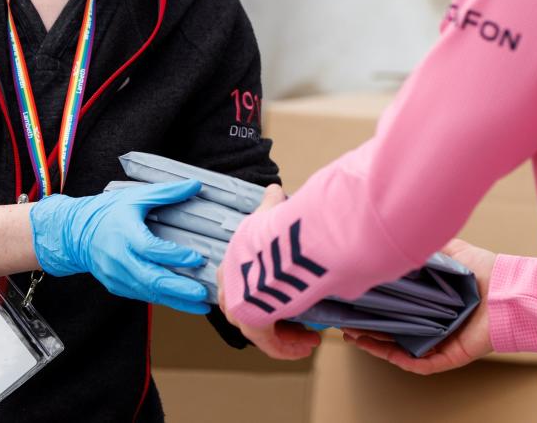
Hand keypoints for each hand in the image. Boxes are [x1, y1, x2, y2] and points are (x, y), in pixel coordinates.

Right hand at [30, 180, 210, 312]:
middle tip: (202, 293)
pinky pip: (143, 295)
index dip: (174, 255)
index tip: (197, 258)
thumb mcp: (136, 197)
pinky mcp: (117, 286)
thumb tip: (195, 185)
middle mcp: (119, 259)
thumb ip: (167, 193)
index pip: (151, 249)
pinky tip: (184, 303)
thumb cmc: (109, 212)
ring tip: (201, 306)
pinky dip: (164, 300)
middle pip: (151, 278)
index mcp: (125, 235)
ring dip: (176, 301)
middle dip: (178, 288)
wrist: (75, 233)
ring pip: (149, 293)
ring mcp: (117, 276)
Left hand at [216, 183, 321, 360]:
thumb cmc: (274, 228)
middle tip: (296, 321)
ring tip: (307, 338)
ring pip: (260, 329)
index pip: (237, 283)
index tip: (281, 293)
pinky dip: (289, 347)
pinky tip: (307, 345)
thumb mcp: (270, 212)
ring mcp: (237, 307)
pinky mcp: (251, 325)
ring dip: (285, 335)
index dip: (259, 290)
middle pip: (247, 310)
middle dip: (273, 317)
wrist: (278, 247)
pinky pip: (271, 343)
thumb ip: (272, 204)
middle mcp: (229, 286)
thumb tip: (275, 189)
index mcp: (230, 261)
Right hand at [342, 238, 494, 374]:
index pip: (394, 306)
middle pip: (391, 329)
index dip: (371, 304)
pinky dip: (398, 359)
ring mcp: (438, 341)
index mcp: (430, 301)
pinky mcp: (448, 357)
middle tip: (342, 320)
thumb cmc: (483, 269)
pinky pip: (419, 363)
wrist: (511, 289)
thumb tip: (394, 241)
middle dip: (364, 326)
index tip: (349, 298)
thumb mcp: (448, 252)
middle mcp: (432, 322)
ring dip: (374, 344)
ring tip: (351, 335)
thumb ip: (424, 249)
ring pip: (399, 348)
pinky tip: (379, 350)